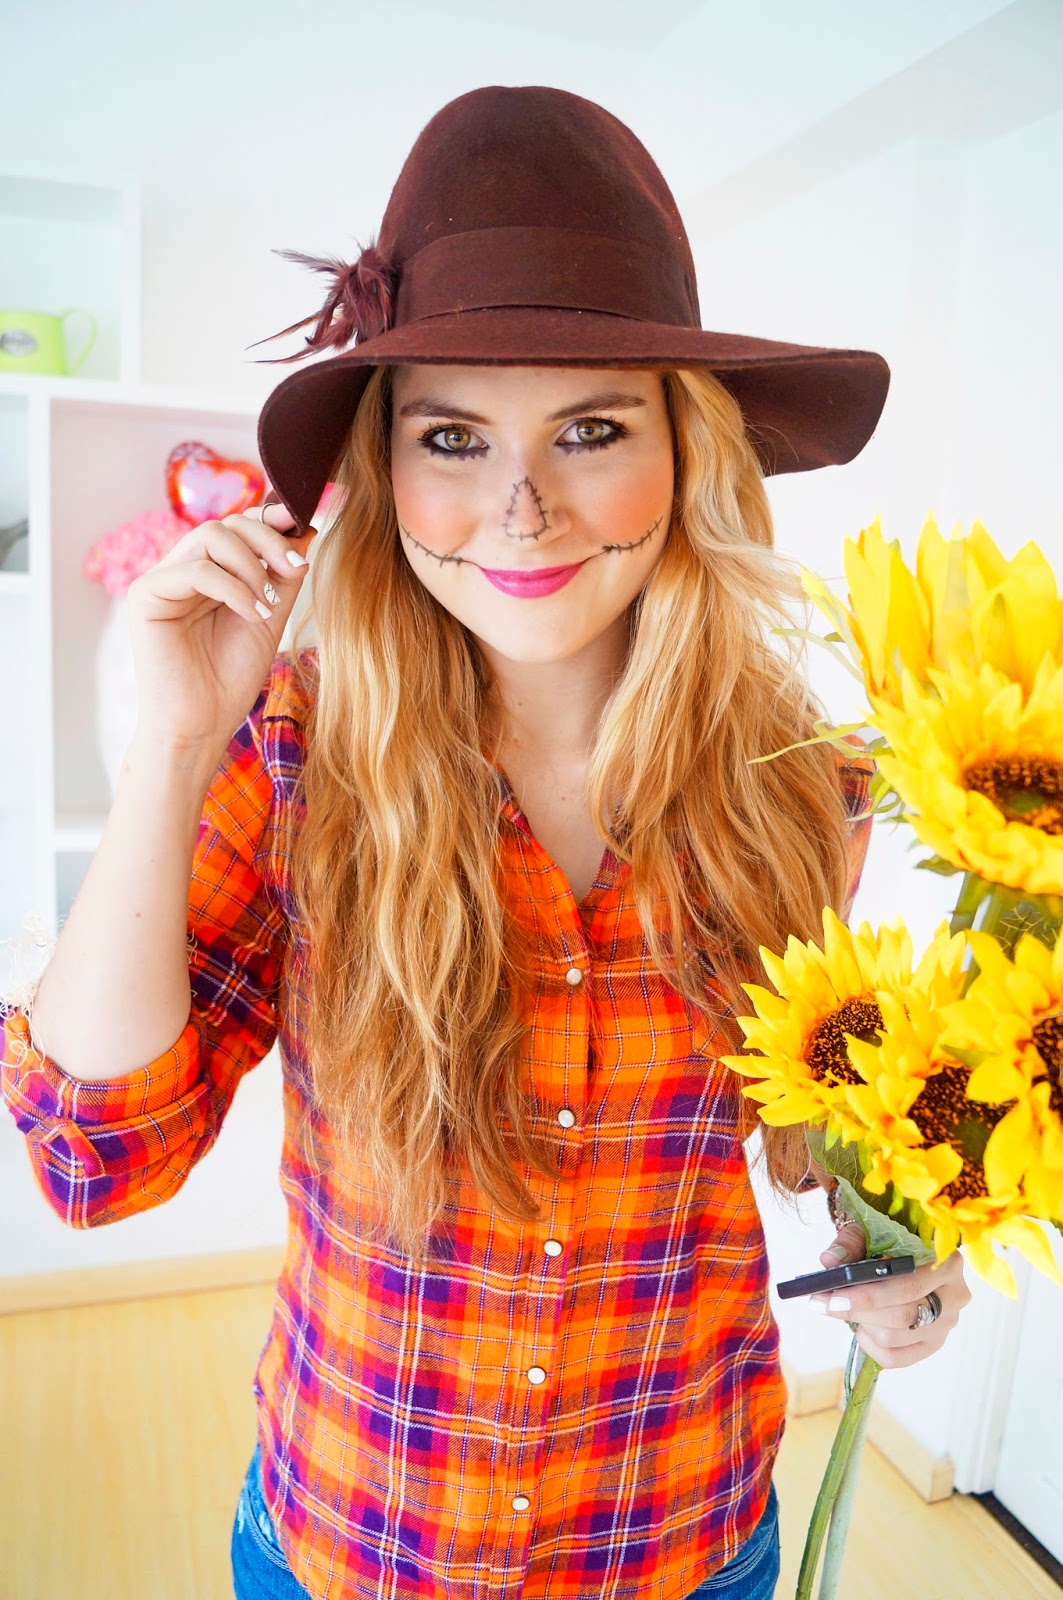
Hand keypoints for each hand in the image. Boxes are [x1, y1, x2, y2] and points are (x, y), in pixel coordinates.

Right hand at [125, 498, 316, 758]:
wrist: (201, 725)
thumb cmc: (230, 679)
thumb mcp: (268, 617)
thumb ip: (281, 576)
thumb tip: (305, 528)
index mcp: (209, 574)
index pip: (236, 528)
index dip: (268, 520)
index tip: (301, 525)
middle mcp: (182, 570)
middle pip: (225, 524)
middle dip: (267, 541)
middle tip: (295, 569)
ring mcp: (161, 580)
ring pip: (210, 536)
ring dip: (252, 566)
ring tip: (268, 604)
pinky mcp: (146, 595)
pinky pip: (196, 569)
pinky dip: (233, 588)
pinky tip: (252, 614)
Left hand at [809, 1222, 971, 1368]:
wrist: (909, 1252)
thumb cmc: (890, 1240)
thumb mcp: (871, 1231)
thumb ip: (850, 1243)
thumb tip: (829, 1261)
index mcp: (946, 1261)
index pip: (907, 1286)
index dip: (869, 1295)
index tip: (834, 1295)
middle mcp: (955, 1296)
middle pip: (901, 1316)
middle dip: (857, 1311)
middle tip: (824, 1303)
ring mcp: (947, 1324)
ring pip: (896, 1338)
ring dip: (862, 1326)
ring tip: (846, 1309)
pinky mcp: (934, 1344)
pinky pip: (896, 1358)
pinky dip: (871, 1346)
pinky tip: (862, 1327)